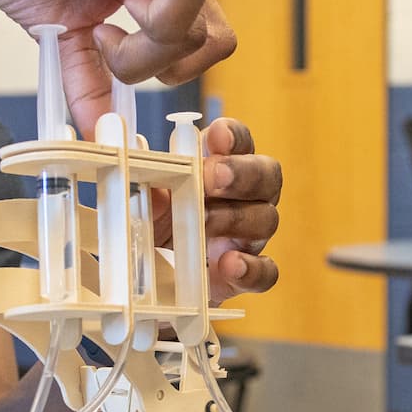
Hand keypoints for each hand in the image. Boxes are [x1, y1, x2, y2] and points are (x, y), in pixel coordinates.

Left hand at [148, 118, 279, 302]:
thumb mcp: (143, 203)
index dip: (234, 135)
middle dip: (243, 173)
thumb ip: (149, 192)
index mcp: (221, 166)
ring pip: (267, 219)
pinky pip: (266, 272)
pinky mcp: (247, 275)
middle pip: (267, 175)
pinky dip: (251, 268)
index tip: (217, 135)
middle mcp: (246, 197)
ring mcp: (251, 236)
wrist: (152, 276)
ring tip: (204, 222)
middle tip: (215, 176)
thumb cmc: (154, 223)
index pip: (239, 140)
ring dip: (235, 217)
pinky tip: (230, 265)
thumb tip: (156, 194)